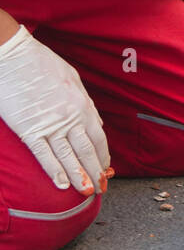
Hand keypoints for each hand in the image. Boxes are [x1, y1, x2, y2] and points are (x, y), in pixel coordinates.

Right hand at [0, 24, 111, 192]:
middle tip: (102, 189)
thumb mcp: (73, 78)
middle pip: (87, 152)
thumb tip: (97, 123)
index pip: (99, 138)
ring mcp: (50, 125)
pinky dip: (54, 171)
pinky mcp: (29, 129)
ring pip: (69, 157)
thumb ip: (86, 103)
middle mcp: (70, 117)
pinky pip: (44, 155)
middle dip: (96, 173)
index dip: (103, 157)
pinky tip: (62, 183)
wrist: (12, 56)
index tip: (105, 169)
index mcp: (82, 105)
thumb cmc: (42, 63)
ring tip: (87, 193)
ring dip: (79, 177)